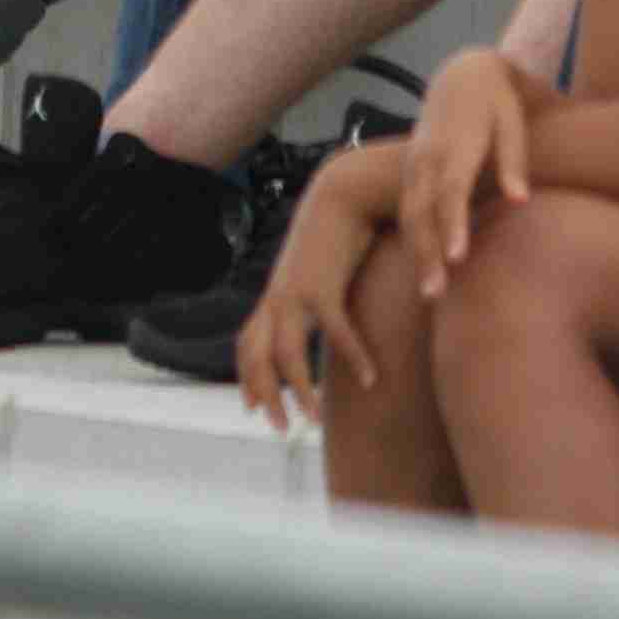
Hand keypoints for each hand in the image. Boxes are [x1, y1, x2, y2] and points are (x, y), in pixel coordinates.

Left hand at [236, 158, 388, 430]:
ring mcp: (296, 292)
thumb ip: (317, 294)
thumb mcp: (320, 269)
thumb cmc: (338, 230)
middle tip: (278, 428)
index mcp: (276, 293)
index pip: (247, 341)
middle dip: (263, 393)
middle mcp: (278, 296)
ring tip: (313, 419)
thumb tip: (322, 316)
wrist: (344, 190)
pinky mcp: (323, 286)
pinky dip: (354, 357)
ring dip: (298, 390)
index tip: (252, 407)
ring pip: (285, 353)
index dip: (247, 376)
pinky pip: (336, 333)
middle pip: (255, 354)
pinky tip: (371, 378)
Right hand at [402, 49, 531, 296]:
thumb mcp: (512, 122)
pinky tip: (425, 271)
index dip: (453, 224)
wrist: (462, 74)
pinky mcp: (412, 173)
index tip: (458, 258)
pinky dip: (414, 242)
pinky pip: (407, 211)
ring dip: (417, 254)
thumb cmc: (497, 101)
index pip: (451, 190)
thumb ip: (514, 161)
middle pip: (420, 210)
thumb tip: (522, 200)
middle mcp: (427, 157)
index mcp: (454, 145)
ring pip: (409, 215)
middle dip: (426, 252)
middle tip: (435, 294)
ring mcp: (414, 165)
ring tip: (430, 295)